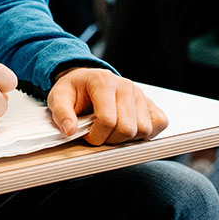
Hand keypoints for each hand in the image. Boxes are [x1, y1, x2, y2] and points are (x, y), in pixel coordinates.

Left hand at [48, 67, 167, 145]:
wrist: (87, 80)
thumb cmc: (74, 90)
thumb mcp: (58, 97)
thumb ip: (61, 113)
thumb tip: (70, 131)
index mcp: (104, 82)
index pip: (107, 120)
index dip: (95, 136)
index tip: (86, 134)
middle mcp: (126, 86)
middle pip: (127, 128)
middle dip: (110, 139)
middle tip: (99, 134)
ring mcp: (140, 94)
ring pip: (144, 130)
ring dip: (127, 139)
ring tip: (112, 131)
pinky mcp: (150, 102)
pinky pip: (160, 123)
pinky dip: (147, 133)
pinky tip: (129, 130)